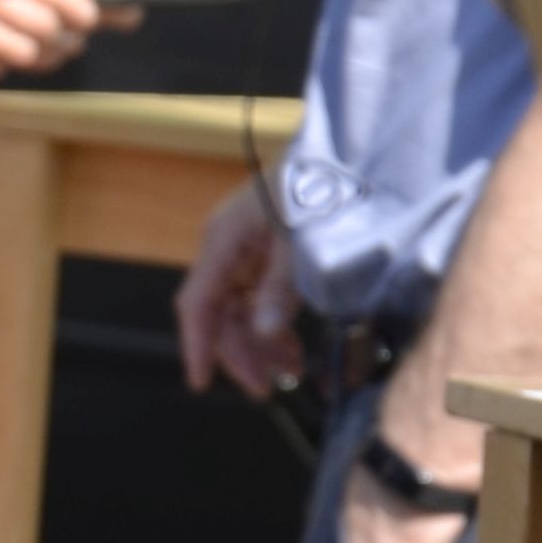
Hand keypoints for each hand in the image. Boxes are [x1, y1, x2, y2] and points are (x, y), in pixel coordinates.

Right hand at [175, 177, 303, 396]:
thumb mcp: (302, 241)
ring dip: (258, 344)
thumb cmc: (320, 187)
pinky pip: (257, 301)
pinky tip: (292, 348)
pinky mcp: (264, 255)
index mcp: (224, 240)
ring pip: (238, 311)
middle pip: (218, 313)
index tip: (201, 381)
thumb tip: (264, 332)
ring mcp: (244, 251)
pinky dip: (272, 326)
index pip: (198, 303)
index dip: (198, 344)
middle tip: (266, 387)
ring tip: (289, 372)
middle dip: (239, 353)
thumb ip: (281, 288)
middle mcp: (226, 248)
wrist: (343, 155)